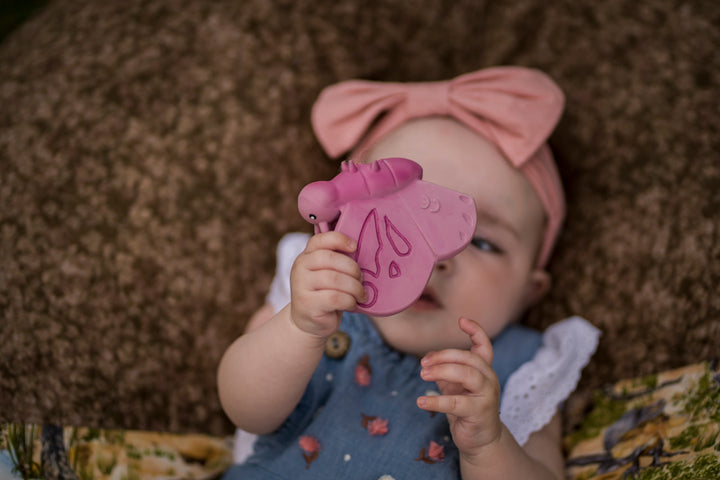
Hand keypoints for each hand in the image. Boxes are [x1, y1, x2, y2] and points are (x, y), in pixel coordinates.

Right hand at [289, 232, 365, 337]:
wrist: (308, 322)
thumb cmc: (325, 293)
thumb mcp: (328, 273)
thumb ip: (337, 261)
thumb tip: (360, 252)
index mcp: (306, 255)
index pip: (320, 240)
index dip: (339, 239)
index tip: (355, 247)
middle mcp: (300, 267)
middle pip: (330, 259)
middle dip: (352, 269)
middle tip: (361, 279)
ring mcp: (300, 286)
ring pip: (334, 279)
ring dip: (354, 287)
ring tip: (360, 294)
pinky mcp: (307, 304)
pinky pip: (335, 297)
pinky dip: (349, 301)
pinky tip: (352, 304)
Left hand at [417, 317, 501, 454]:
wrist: (479, 441)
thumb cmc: (465, 410)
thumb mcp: (454, 387)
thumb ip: (444, 372)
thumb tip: (427, 359)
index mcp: (483, 370)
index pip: (484, 346)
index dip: (476, 331)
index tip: (461, 320)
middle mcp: (489, 380)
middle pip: (469, 358)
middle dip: (444, 356)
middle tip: (423, 362)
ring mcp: (487, 396)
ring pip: (467, 375)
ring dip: (442, 371)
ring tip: (423, 374)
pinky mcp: (479, 413)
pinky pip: (456, 403)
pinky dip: (436, 401)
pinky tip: (420, 401)